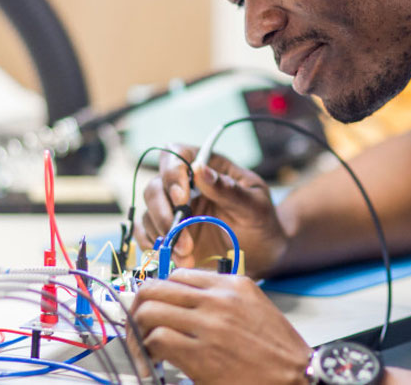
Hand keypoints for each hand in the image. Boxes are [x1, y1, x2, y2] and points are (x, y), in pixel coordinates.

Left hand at [132, 269, 310, 384]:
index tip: (155, 305)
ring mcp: (209, 325)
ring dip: (140, 329)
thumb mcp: (255, 309)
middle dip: (139, 305)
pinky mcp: (200, 354)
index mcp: (233, 285)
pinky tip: (157, 359)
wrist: (297, 376)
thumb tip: (186, 303)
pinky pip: (158, 339)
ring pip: (150, 310)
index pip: (178, 275)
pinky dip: (149, 350)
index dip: (160, 291)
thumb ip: (223, 299)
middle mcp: (219, 299)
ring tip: (146, 344)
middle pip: (156, 287)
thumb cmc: (277, 350)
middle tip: (139, 323)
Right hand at [135, 145, 288, 277]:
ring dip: (162, 233)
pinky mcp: (169, 233)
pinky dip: (154, 246)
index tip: (182, 197)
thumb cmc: (262, 222)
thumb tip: (200, 169)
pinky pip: (146, 234)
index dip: (172, 171)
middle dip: (163, 210)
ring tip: (186, 253)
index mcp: (208, 168)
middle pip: (155, 186)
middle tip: (181, 232)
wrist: (264, 254)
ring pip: (149, 212)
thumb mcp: (254, 206)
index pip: (177, 154)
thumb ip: (229, 190)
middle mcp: (186, 186)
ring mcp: (175, 210)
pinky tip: (174, 257)